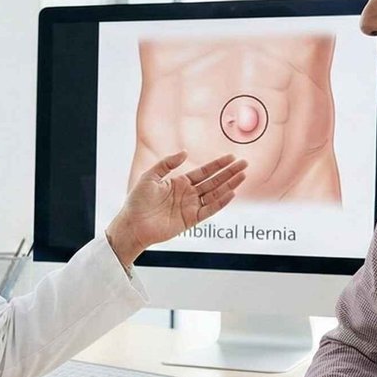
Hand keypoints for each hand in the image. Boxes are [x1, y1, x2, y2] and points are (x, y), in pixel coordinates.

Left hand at [106, 151, 247, 264]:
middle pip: (214, 181)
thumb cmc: (137, 201)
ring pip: (215, 194)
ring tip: (243, 175)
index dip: (218, 165)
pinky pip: (209, 210)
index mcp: (179, 182)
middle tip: (244, 164)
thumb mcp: (150, 176)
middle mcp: (188, 194)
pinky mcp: (190, 220)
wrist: (132, 224)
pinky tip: (231, 193)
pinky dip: (220, 202)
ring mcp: (190, 207)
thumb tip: (185, 152)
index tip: (231, 157)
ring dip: (229, 185)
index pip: (204, 172)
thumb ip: (167, 163)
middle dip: (229, 173)